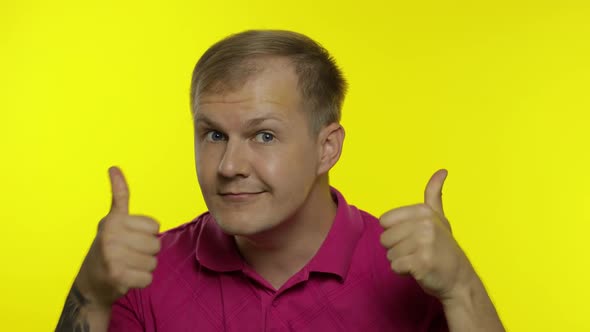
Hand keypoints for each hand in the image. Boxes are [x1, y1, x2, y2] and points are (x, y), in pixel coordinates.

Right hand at [76, 166, 160, 307]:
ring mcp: (113, 255)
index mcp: (113, 220)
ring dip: (143, 267)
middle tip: (128, 255)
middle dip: (146, 252)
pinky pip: (148, 278)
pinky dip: (141, 281)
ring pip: (153, 262)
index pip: (154, 226)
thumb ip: (119, 197)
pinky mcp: (117, 275)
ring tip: (126, 266)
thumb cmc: (108, 248)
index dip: (146, 234)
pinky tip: (126, 278)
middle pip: (156, 244)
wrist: (89, 284)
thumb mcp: (112, 220)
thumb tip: (113, 167)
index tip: (128, 236)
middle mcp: (111, 235)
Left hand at [379, 169, 475, 301]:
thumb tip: (442, 171)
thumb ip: (434, 194)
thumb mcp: (439, 217)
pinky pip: (395, 266)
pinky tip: (418, 269)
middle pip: (385, 238)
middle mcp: (424, 224)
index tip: (412, 236)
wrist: (459, 278)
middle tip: (416, 251)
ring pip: (389, 253)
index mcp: (423, 211)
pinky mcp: (422, 263)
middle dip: (396, 248)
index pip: (385, 221)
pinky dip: (403, 271)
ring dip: (400, 260)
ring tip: (418, 259)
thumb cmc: (443, 247)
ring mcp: (424, 243)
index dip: (394, 232)